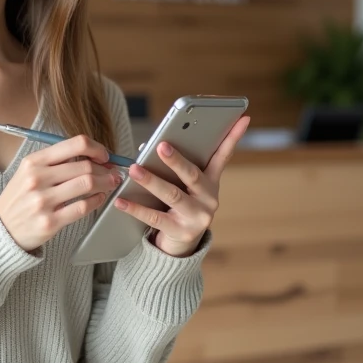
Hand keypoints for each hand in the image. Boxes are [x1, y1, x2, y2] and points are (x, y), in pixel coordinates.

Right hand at [0, 135, 121, 251]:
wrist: (2, 228)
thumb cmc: (21, 198)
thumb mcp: (30, 172)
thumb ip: (57, 162)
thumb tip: (93, 156)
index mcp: (33, 161)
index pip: (75, 144)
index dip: (96, 148)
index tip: (104, 155)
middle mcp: (37, 178)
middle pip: (85, 166)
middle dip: (105, 169)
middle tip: (113, 172)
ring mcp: (42, 201)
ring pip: (87, 184)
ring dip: (105, 183)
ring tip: (110, 184)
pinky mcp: (50, 222)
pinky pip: (82, 207)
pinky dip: (96, 201)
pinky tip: (99, 198)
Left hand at [113, 116, 250, 256]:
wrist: (182, 245)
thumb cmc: (180, 205)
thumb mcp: (185, 186)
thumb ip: (173, 166)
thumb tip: (146, 148)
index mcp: (211, 182)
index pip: (223, 155)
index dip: (233, 137)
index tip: (241, 118)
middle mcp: (208, 198)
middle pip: (192, 175)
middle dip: (176, 160)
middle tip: (161, 145)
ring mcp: (196, 217)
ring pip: (172, 195)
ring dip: (151, 180)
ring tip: (134, 169)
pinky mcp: (180, 232)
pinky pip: (155, 218)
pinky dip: (136, 208)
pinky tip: (121, 201)